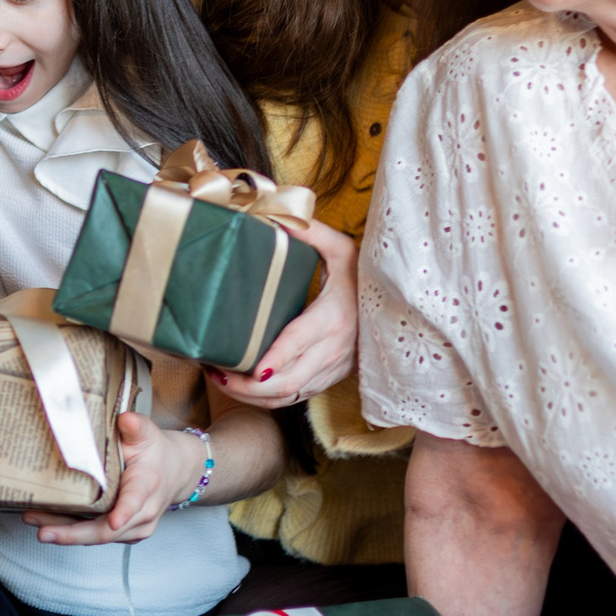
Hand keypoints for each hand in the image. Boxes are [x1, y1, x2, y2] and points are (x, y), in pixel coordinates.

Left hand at [23, 412, 200, 545]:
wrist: (175, 472)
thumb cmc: (156, 452)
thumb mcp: (148, 434)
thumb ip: (136, 427)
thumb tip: (125, 419)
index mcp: (148, 485)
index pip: (136, 500)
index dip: (124, 512)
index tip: (112, 520)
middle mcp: (143, 513)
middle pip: (107, 530)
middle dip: (73, 534)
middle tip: (43, 532)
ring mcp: (134, 528)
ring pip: (98, 537)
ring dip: (65, 533)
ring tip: (34, 523)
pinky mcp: (124, 534)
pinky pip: (97, 536)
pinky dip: (72, 532)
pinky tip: (47, 524)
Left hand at [212, 217, 356, 410]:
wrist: (398, 312)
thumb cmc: (365, 280)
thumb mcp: (344, 251)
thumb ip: (313, 232)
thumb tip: (276, 216)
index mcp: (333, 318)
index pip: (300, 342)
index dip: (277, 359)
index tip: (254, 370)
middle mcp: (333, 350)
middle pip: (289, 380)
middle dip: (249, 386)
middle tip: (217, 373)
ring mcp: (332, 369)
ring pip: (289, 396)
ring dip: (252, 396)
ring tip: (220, 380)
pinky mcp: (329, 380)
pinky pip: (295, 398)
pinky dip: (266, 399)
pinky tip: (242, 388)